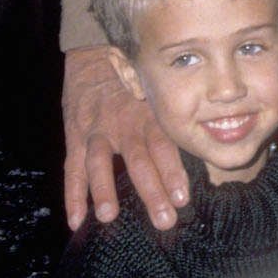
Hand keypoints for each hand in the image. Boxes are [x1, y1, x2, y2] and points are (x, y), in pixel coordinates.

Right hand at [62, 46, 187, 229]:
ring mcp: (98, 131)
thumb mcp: (158, 97)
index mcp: (150, 117)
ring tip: (108, 217)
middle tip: (164, 220)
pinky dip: (73, 195)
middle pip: (138, 160)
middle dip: (151, 191)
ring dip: (104, 190)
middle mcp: (125, 125)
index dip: (173, 172)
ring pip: (100, 162)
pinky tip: (76, 220)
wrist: (96, 57)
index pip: (164, 147)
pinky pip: (73, 168)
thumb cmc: (136, 85)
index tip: (183, 198)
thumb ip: (172, 124)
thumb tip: (204, 150)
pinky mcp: (76, 136)